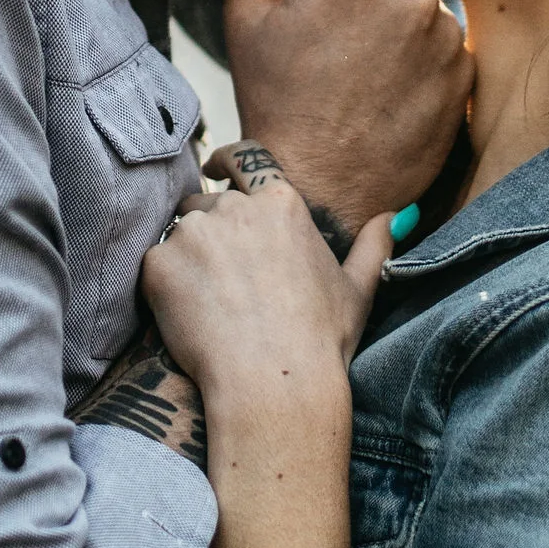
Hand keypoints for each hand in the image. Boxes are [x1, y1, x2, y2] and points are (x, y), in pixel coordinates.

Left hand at [142, 147, 389, 547]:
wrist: (275, 384)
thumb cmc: (320, 341)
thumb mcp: (358, 290)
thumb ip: (375, 245)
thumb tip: (394, 217)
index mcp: (281, 202)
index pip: (244, 163)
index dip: (226, 166)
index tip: (215, 170)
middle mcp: (236, 207)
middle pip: (208, 203)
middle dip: (210, 232)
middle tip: (222, 281)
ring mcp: (195, 233)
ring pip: (179, 232)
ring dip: (186, 258)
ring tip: (206, 306)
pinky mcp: (160, 263)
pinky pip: (154, 265)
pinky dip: (164, 289)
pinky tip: (188, 320)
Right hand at [221, 0, 467, 240]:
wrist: (317, 188)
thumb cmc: (275, 98)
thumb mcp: (247, 7)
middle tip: (346, 7)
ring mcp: (447, 38)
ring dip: (404, 5)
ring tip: (364, 51)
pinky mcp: (465, 76)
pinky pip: (447, 37)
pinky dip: (423, 46)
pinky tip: (389, 79)